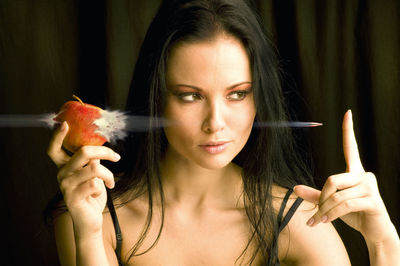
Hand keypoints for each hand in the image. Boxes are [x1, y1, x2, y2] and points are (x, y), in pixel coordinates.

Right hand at [47, 121, 120, 235]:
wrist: (89, 219)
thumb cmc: (91, 193)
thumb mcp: (91, 174)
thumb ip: (91, 160)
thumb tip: (99, 145)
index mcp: (64, 166)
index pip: (54, 149)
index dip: (57, 136)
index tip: (64, 123)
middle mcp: (61, 174)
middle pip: (83, 152)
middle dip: (104, 152)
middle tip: (117, 157)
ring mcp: (66, 186)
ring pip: (94, 168)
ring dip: (108, 175)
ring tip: (110, 182)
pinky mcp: (73, 197)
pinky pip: (95, 184)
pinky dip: (103, 187)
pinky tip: (100, 193)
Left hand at [294, 110, 394, 243]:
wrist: (375, 232)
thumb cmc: (355, 214)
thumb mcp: (332, 204)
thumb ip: (316, 195)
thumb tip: (295, 188)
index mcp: (355, 172)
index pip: (350, 148)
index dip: (348, 131)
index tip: (347, 112)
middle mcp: (364, 176)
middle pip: (332, 179)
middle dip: (321, 198)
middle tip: (317, 213)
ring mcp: (370, 187)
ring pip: (337, 195)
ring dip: (324, 210)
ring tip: (319, 220)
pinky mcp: (373, 200)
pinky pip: (345, 204)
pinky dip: (332, 214)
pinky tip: (327, 221)